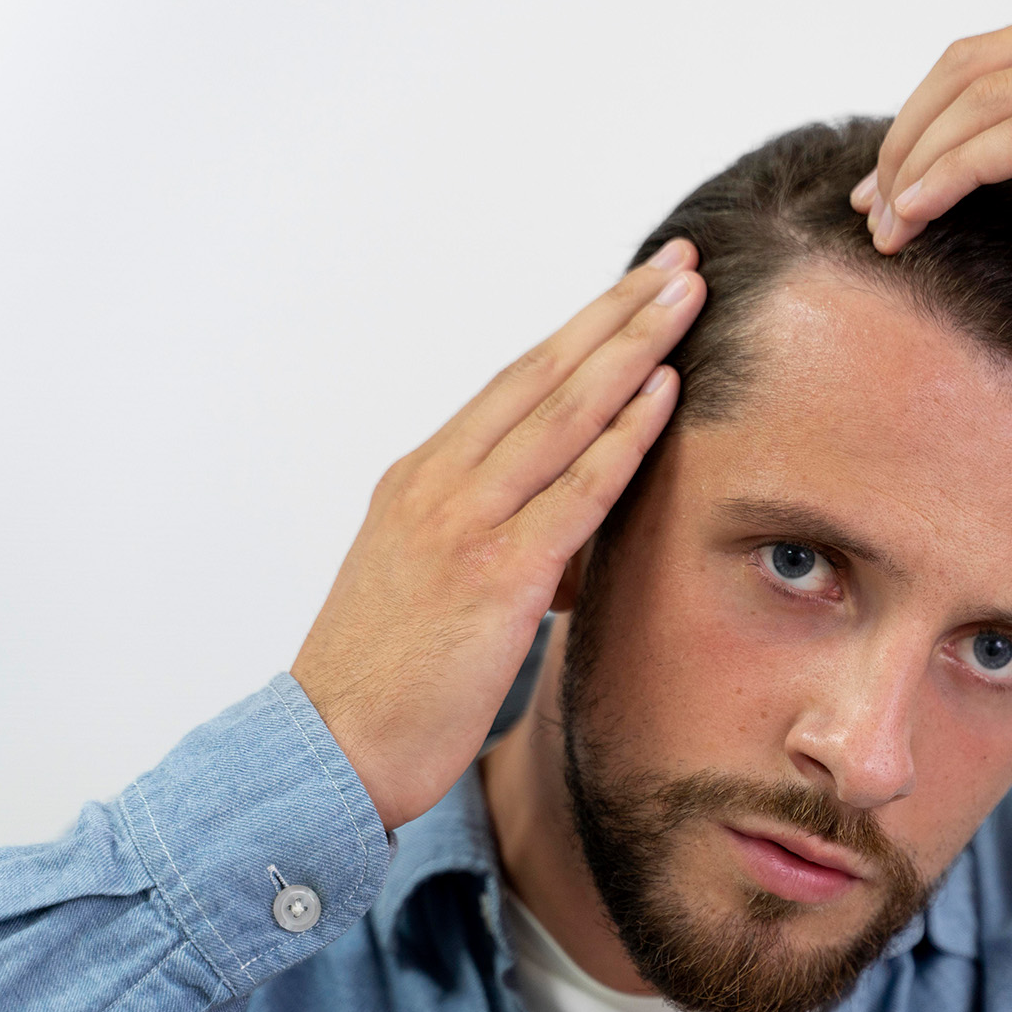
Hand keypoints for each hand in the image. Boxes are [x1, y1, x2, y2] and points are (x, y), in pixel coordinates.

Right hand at [290, 240, 704, 829]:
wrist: (326, 751)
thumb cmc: (382, 684)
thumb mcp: (436, 590)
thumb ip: (497, 546)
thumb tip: (571, 540)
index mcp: (420, 481)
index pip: (514, 386)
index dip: (579, 332)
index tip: (632, 290)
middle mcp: (438, 483)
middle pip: (543, 374)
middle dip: (616, 310)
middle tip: (677, 259)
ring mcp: (464, 524)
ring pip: (563, 412)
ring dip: (631, 346)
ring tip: (685, 294)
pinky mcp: (495, 576)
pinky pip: (574, 491)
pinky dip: (623, 435)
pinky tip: (665, 391)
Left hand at [851, 0, 1011, 370]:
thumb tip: (996, 151)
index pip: (986, 58)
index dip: (919, 119)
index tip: (880, 187)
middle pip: (972, 69)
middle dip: (907, 142)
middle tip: (869, 212)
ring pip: (988, 98)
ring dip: (920, 166)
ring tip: (887, 229)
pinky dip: (959, 173)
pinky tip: (925, 214)